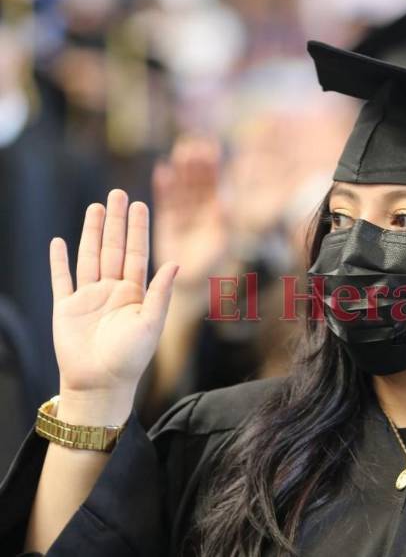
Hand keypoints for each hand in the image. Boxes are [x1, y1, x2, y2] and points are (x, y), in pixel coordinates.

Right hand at [50, 190, 177, 418]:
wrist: (100, 384)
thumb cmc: (131, 358)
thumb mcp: (151, 323)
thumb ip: (161, 292)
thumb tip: (175, 262)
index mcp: (135, 293)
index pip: (137, 253)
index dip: (137, 229)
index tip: (140, 204)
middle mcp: (112, 291)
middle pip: (113, 248)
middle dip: (115, 221)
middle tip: (117, 193)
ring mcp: (88, 298)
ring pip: (89, 256)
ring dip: (91, 232)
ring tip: (95, 207)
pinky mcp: (66, 308)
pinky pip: (61, 279)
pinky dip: (58, 261)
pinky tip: (59, 242)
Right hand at [152, 136, 228, 289]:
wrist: (192, 282)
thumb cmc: (211, 265)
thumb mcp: (220, 243)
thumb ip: (223, 222)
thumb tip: (226, 202)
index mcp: (217, 212)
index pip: (215, 184)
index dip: (212, 167)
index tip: (211, 148)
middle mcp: (201, 209)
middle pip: (197, 181)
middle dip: (195, 164)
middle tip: (192, 144)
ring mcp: (184, 213)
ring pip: (182, 187)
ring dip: (180, 170)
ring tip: (179, 152)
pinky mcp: (168, 220)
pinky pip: (166, 200)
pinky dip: (164, 186)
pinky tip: (162, 170)